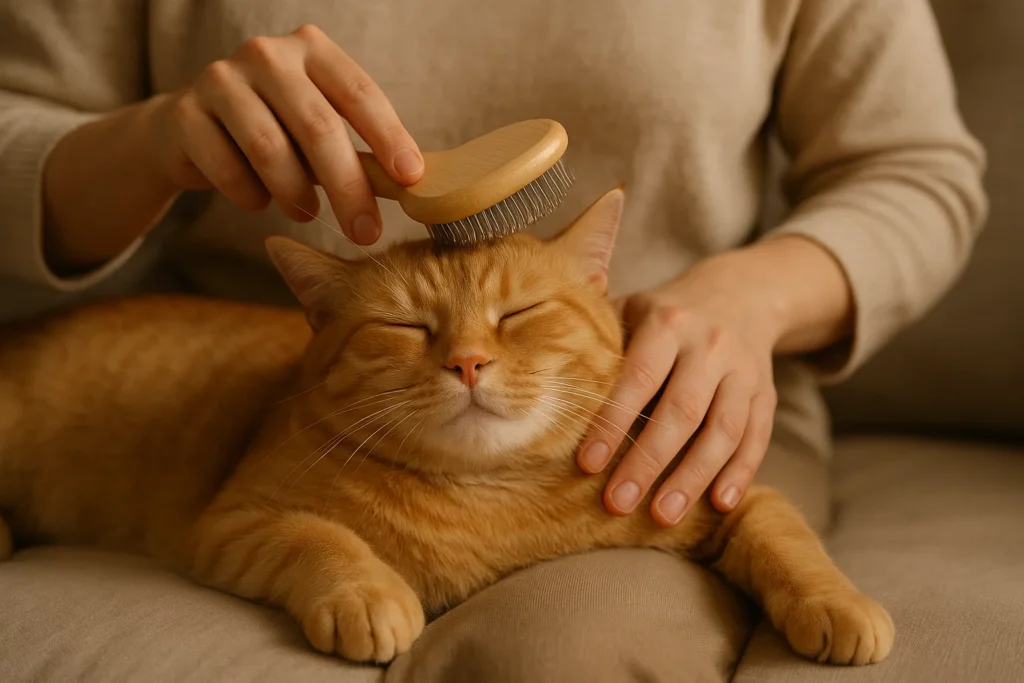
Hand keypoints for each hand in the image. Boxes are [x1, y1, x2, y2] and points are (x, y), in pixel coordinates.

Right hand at [147, 24, 421, 243]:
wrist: (189, 130)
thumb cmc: (274, 131)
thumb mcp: (319, 128)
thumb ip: (358, 147)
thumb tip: (413, 186)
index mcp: (311, 49)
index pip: (359, 93)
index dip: (388, 137)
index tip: (410, 180)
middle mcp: (267, 54)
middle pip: (318, 127)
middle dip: (348, 187)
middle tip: (366, 232)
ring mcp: (220, 79)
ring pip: (270, 150)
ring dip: (296, 195)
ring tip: (306, 213)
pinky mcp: (184, 113)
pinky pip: (228, 170)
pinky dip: (250, 196)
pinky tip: (258, 200)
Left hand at [576, 250, 783, 525]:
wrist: (741, 294)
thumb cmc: (665, 313)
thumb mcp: (631, 309)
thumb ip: (598, 336)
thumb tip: (541, 367)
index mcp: (667, 323)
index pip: (637, 379)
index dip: (613, 422)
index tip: (586, 464)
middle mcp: (709, 345)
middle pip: (682, 411)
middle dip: (649, 461)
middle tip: (618, 503)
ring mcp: (744, 370)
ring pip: (723, 430)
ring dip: (693, 477)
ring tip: (663, 515)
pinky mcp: (767, 393)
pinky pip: (756, 437)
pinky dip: (740, 472)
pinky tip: (719, 503)